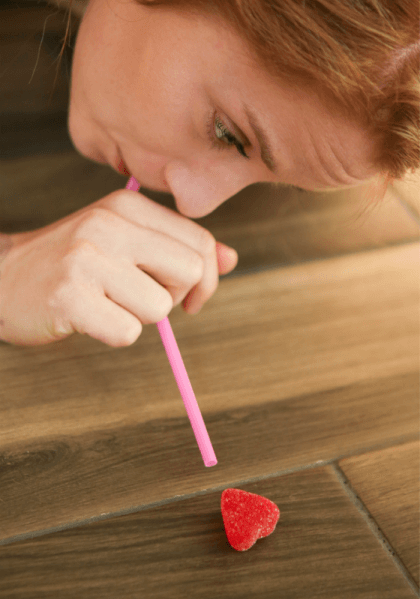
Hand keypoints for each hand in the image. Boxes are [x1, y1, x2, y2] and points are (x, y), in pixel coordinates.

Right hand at [0, 189, 237, 346]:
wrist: (0, 277)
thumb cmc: (71, 263)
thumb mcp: (125, 241)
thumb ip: (177, 247)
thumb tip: (231, 258)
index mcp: (127, 205)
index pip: (202, 242)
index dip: (207, 279)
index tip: (188, 297)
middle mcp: (109, 224)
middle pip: (191, 272)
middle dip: (176, 297)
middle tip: (142, 299)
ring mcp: (87, 258)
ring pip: (160, 307)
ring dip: (139, 317)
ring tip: (106, 304)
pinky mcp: (70, 296)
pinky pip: (128, 332)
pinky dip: (114, 334)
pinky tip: (89, 318)